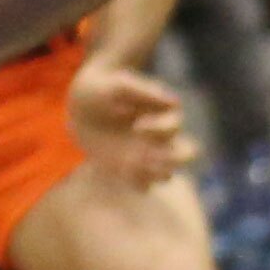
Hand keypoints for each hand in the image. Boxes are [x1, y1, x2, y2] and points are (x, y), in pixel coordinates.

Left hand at [68, 65, 193, 188]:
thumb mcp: (121, 85)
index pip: (174, 126)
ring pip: (168, 172)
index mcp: (161, 113)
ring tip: (132, 166)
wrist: (82, 104)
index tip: (137, 126)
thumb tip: (176, 102)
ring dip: (155, 174)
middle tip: (146, 155)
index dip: (160, 129)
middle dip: (173, 159)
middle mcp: (160, 136)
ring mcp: (147, 154)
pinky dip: (138, 183)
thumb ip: (146, 92)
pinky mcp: (130, 168)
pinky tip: (122, 173)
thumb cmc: (105, 88)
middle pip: (187, 153)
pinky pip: (144, 184)